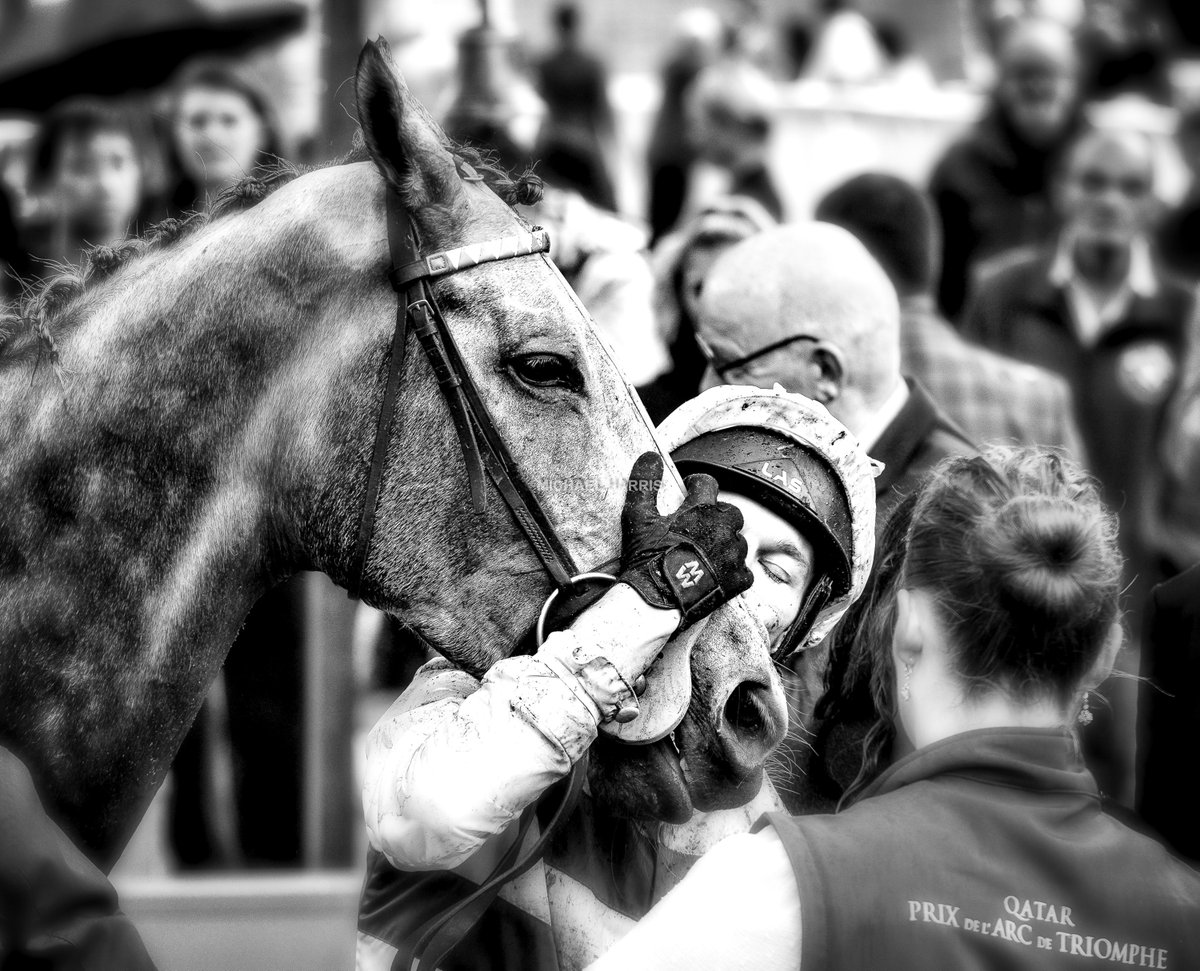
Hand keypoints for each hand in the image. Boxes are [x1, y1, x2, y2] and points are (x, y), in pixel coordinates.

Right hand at [616, 451, 752, 629]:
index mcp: (702, 509)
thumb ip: (644, 484)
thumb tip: (650, 457)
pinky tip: (716, 574)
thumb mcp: (638, 518)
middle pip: (729, 512)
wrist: (657, 601)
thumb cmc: (648, 558)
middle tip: (695, 528)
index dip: (696, 485)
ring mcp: (734, 555)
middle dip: (715, 516)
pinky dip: (733, 571)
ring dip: (724, 543)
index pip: (707, 482)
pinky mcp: (738, 580)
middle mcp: (724, 528)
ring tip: (704, 553)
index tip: (688, 492)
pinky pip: (744, 570)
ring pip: (737, 541)